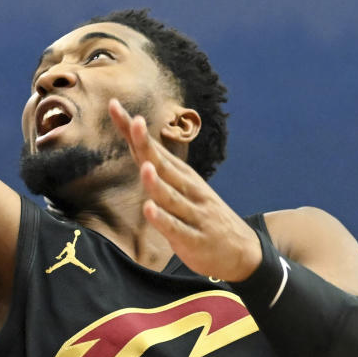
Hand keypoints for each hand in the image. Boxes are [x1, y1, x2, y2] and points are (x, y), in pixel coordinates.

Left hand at [110, 99, 261, 281]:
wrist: (243, 252)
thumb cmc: (203, 218)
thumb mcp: (183, 190)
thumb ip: (160, 171)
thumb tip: (136, 146)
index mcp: (180, 176)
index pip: (152, 148)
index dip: (133, 129)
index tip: (113, 104)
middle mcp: (187, 189)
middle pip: (162, 164)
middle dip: (147, 144)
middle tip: (135, 121)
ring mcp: (192, 213)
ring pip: (170, 195)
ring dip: (156, 182)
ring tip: (145, 166)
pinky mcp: (194, 239)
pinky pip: (175, 227)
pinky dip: (162, 219)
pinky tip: (150, 209)